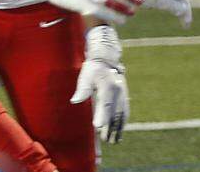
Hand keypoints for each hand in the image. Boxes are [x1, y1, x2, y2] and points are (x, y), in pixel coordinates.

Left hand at [70, 25, 128, 142]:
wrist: (106, 59)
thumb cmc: (92, 69)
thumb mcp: (86, 76)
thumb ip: (82, 89)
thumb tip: (75, 100)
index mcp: (108, 85)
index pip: (105, 103)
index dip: (102, 115)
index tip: (98, 127)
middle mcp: (118, 90)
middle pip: (115, 111)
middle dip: (111, 127)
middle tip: (105, 140)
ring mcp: (123, 93)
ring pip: (122, 113)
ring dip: (118, 127)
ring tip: (114, 140)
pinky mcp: (124, 96)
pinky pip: (125, 111)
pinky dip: (123, 122)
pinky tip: (120, 130)